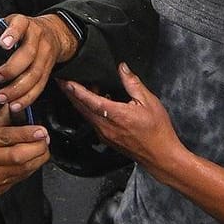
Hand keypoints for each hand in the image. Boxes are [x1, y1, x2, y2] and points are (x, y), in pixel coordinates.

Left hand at [0, 13, 78, 114]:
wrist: (52, 32)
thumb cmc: (19, 30)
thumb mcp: (0, 26)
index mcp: (23, 23)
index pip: (19, 26)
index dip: (12, 34)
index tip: (3, 44)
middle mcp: (37, 37)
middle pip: (28, 54)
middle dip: (12, 68)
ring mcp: (45, 54)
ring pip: (35, 73)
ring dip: (18, 89)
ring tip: (2, 97)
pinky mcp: (49, 70)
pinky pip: (40, 86)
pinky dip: (27, 98)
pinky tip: (15, 104)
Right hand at [0, 107, 48, 223]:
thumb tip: (11, 107)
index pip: (8, 137)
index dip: (28, 133)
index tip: (41, 130)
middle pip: (22, 155)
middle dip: (39, 146)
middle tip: (45, 137)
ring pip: (27, 168)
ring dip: (39, 157)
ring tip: (41, 146)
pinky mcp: (3, 187)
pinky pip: (23, 176)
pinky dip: (32, 166)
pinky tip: (32, 158)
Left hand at [62, 64, 182, 168]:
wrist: (161, 155)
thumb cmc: (158, 130)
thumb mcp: (149, 101)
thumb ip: (132, 83)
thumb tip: (122, 68)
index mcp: (116, 115)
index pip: (89, 100)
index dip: (75, 90)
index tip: (65, 80)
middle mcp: (106, 126)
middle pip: (82, 108)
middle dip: (70, 94)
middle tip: (62, 81)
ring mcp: (105, 134)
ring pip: (86, 115)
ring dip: (79, 102)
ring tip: (76, 88)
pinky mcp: (107, 139)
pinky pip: (92, 122)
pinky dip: (88, 111)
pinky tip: (93, 104)